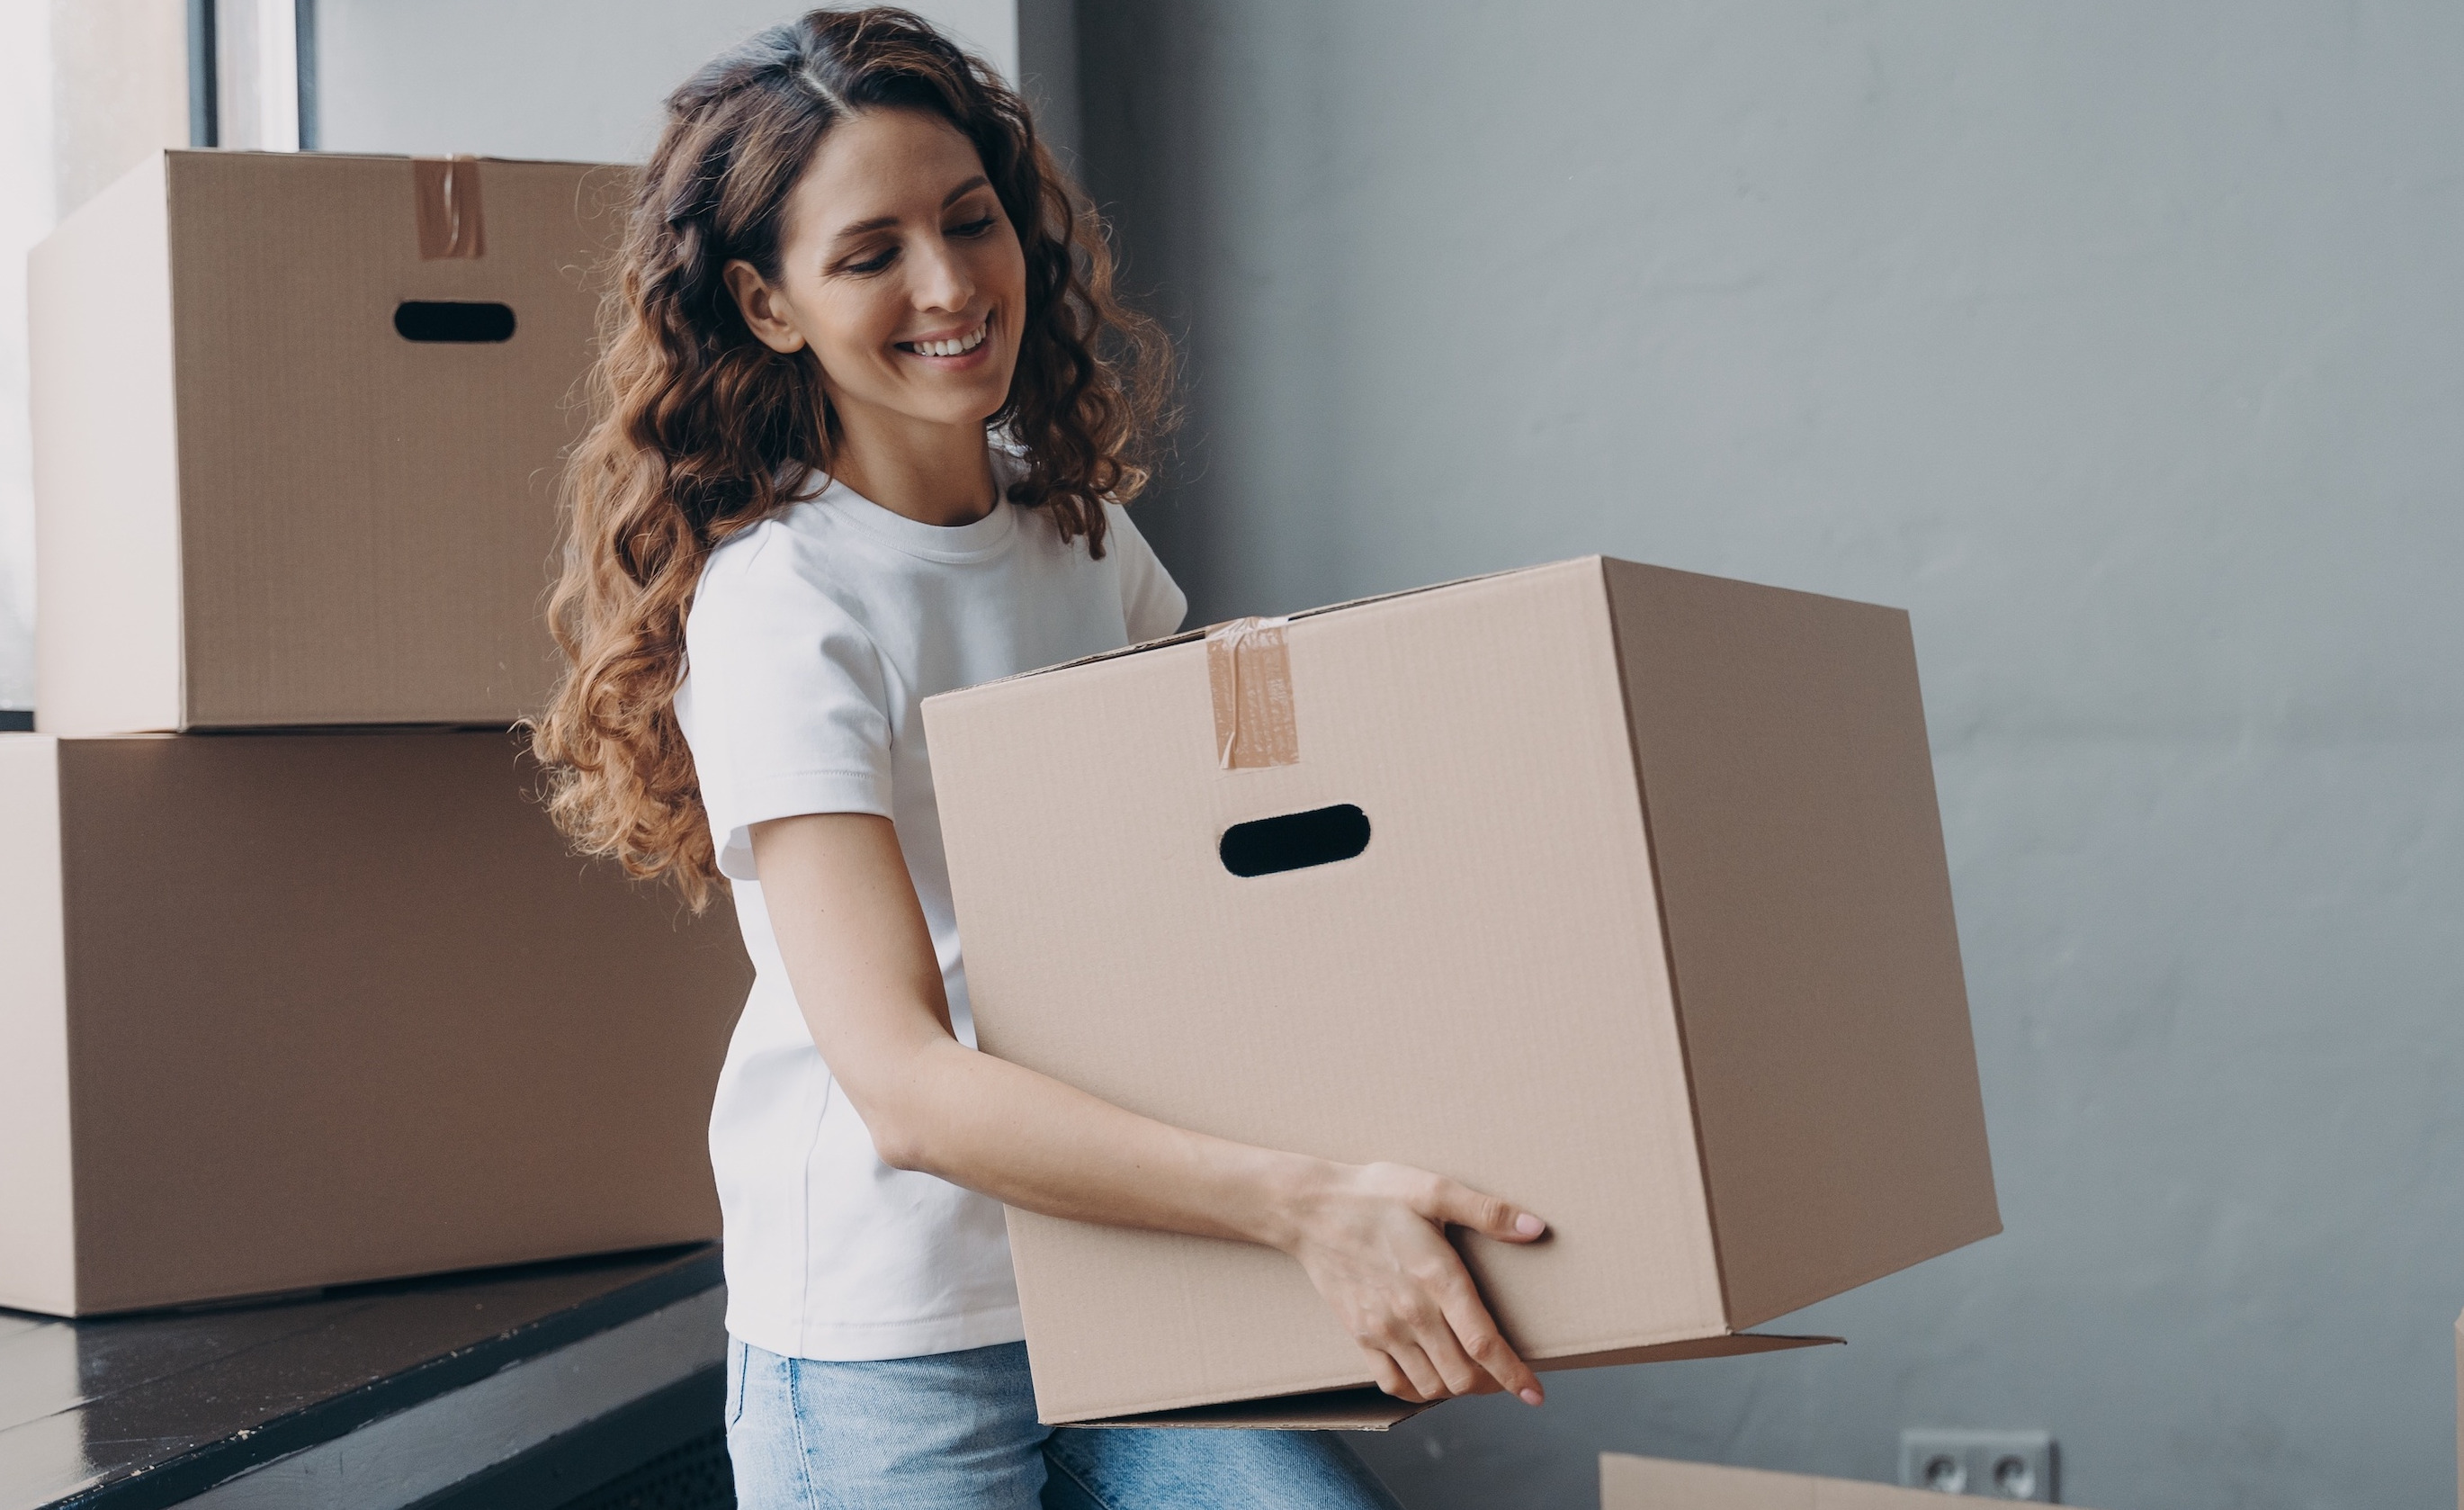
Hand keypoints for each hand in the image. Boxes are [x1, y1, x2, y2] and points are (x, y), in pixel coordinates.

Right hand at [1279, 1161, 1548, 1405]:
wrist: (1310, 1209)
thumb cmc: (1375, 1195)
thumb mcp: (1433, 1189)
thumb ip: (1486, 1211)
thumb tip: (1535, 1227)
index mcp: (1437, 1278)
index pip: (1484, 1344)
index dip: (1514, 1374)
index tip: (1535, 1394)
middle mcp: (1412, 1313)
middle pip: (1461, 1377)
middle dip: (1491, 1383)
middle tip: (1504, 1373)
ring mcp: (1383, 1329)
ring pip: (1430, 1386)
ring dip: (1457, 1388)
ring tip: (1472, 1373)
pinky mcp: (1360, 1336)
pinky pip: (1393, 1384)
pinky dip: (1419, 1391)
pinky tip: (1431, 1376)